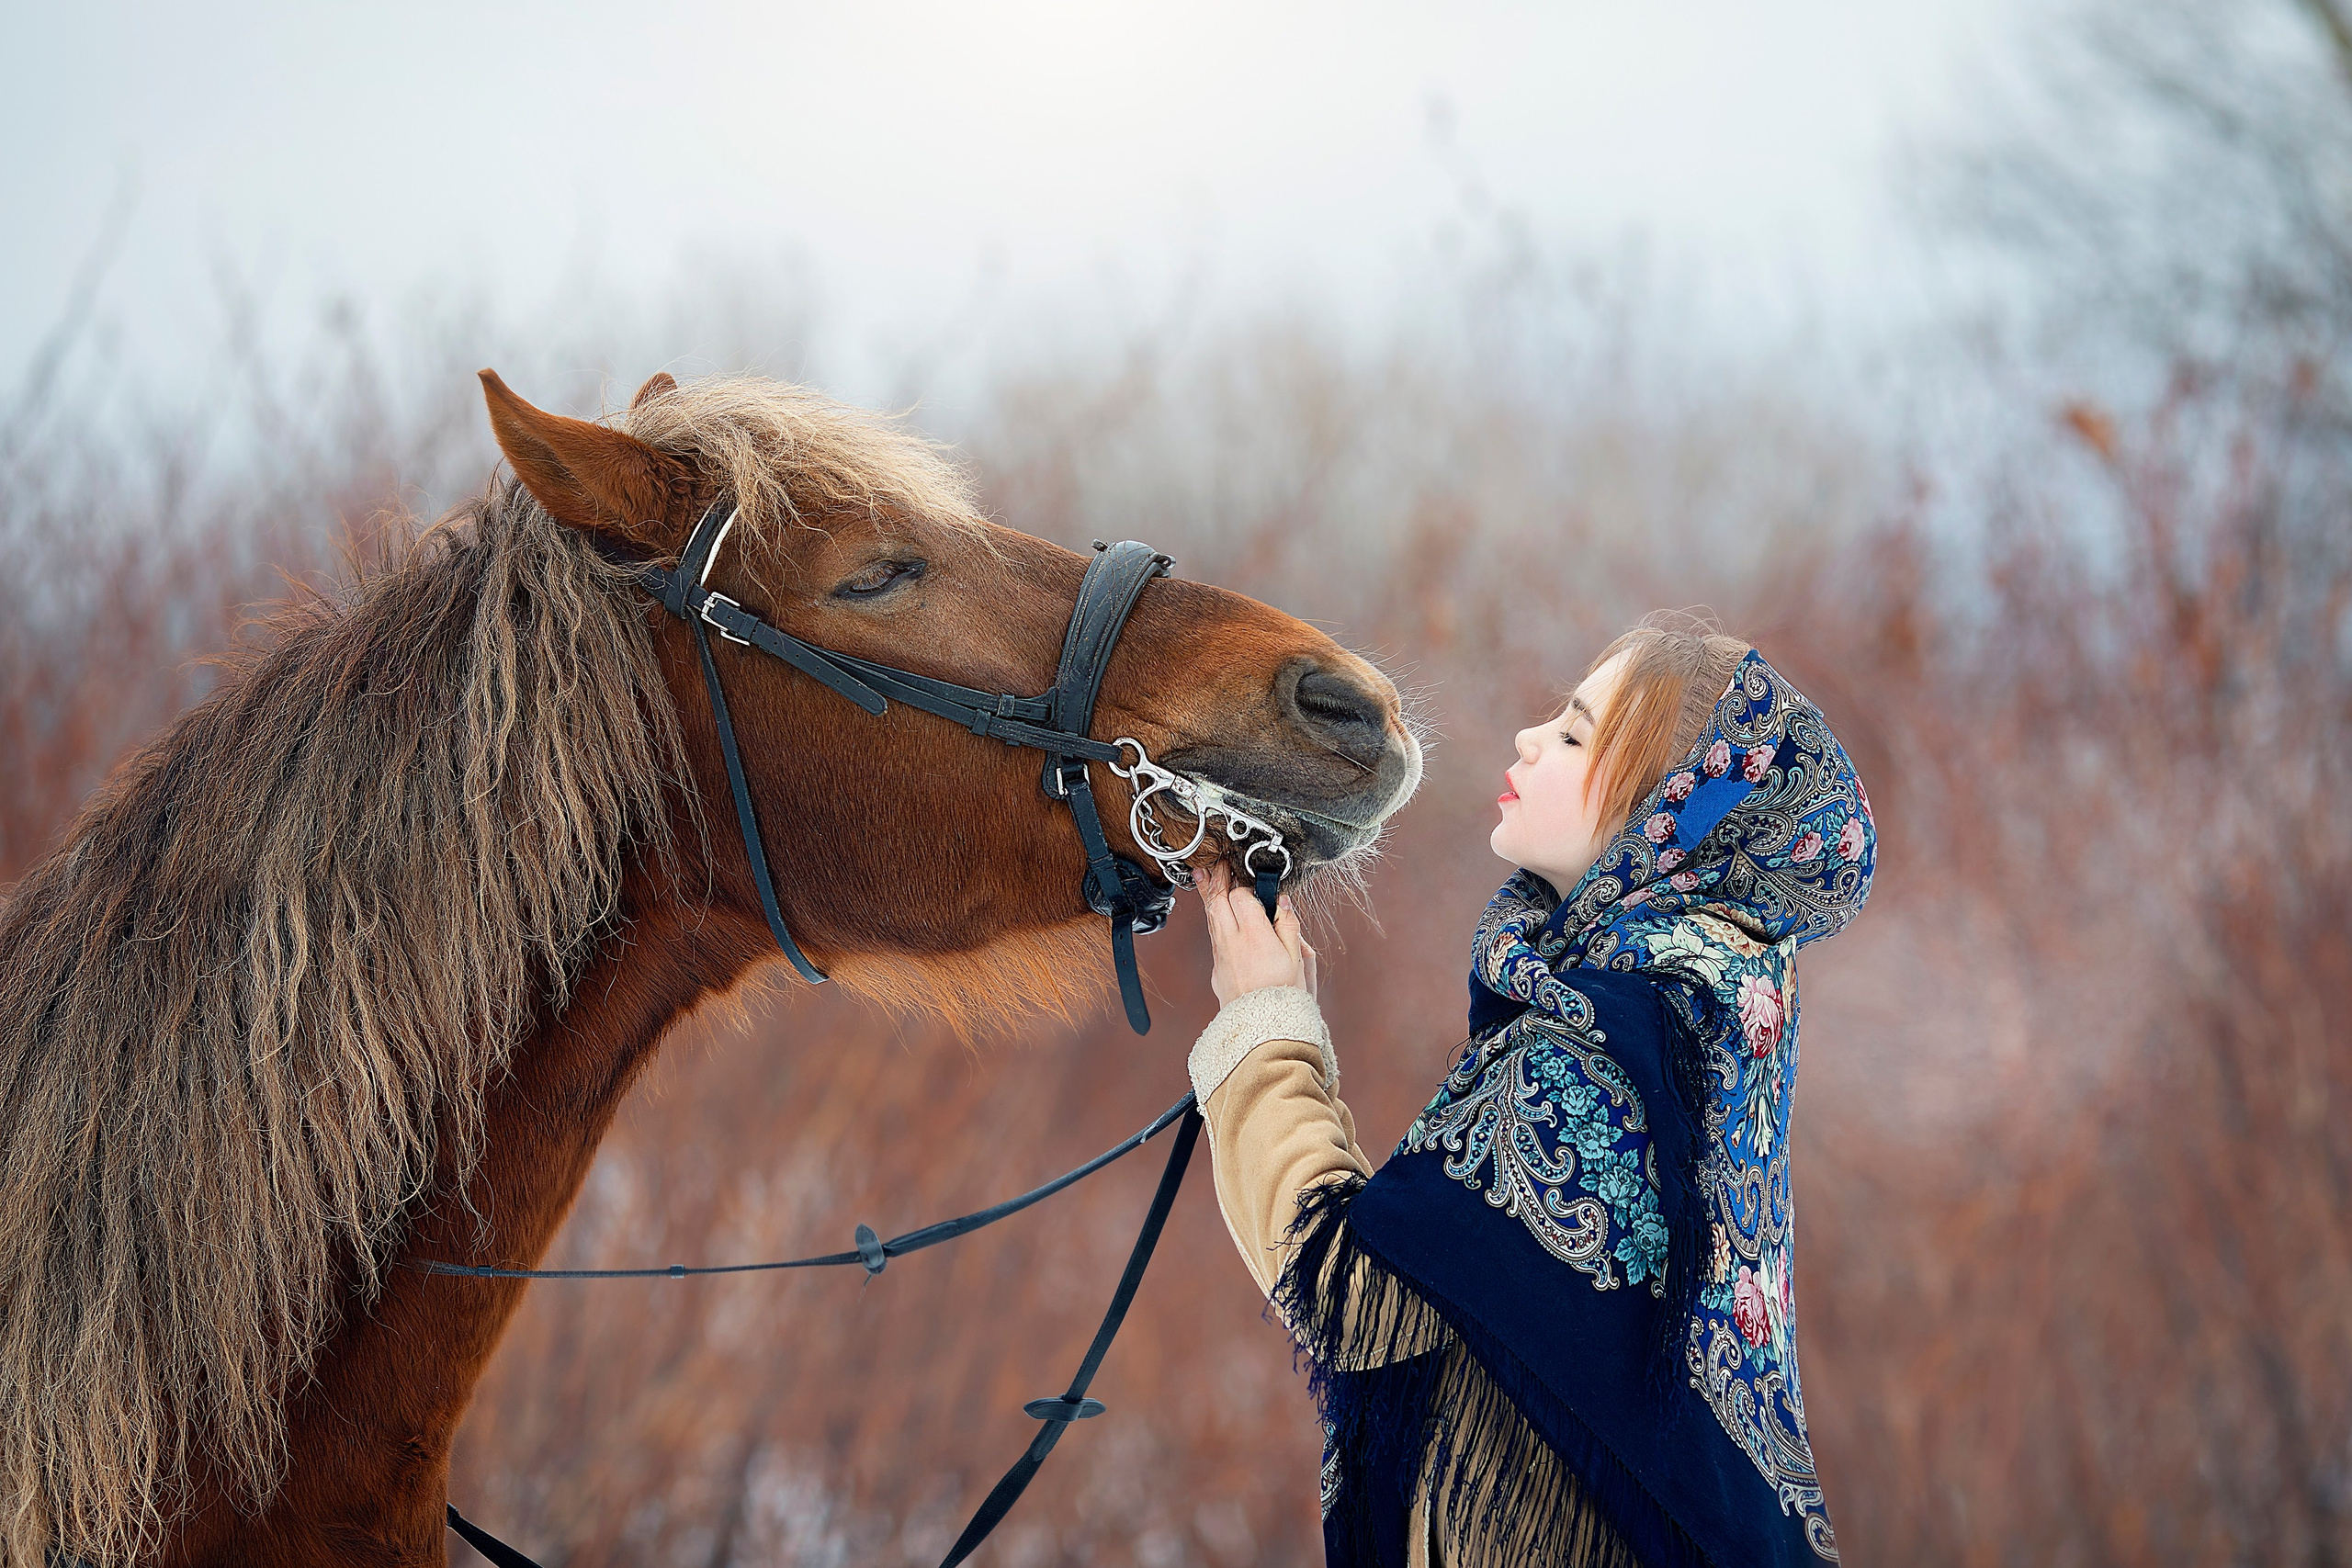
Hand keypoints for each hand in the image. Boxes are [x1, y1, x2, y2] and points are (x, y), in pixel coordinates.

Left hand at [1196, 860, 1317, 1006]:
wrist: (1264, 1028)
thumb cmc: (1285, 995)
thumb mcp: (1298, 958)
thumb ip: (1288, 925)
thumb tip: (1282, 902)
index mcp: (1254, 936)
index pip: (1241, 898)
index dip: (1246, 888)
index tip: (1252, 884)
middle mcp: (1232, 943)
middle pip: (1217, 902)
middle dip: (1217, 880)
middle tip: (1218, 864)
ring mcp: (1221, 956)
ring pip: (1210, 918)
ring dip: (1208, 895)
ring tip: (1203, 876)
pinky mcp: (1217, 969)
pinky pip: (1212, 936)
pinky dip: (1212, 918)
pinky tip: (1214, 912)